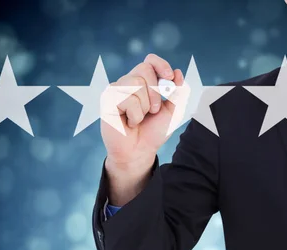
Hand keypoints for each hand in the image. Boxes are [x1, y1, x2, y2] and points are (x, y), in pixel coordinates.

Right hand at [100, 54, 185, 203]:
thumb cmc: (154, 131)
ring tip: (138, 118)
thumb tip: (178, 72)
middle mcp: (129, 82)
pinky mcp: (107, 100)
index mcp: (144, 81)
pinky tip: (129, 122)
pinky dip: (134, 115)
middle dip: (156, 91)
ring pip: (136, 83)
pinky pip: (127, 99)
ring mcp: (116, 90)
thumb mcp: (173, 111)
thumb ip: (178, 93)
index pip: (150, 61)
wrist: (140, 151)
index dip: (160, 64)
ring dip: (144, 106)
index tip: (170, 77)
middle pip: (144, 68)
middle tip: (154, 110)